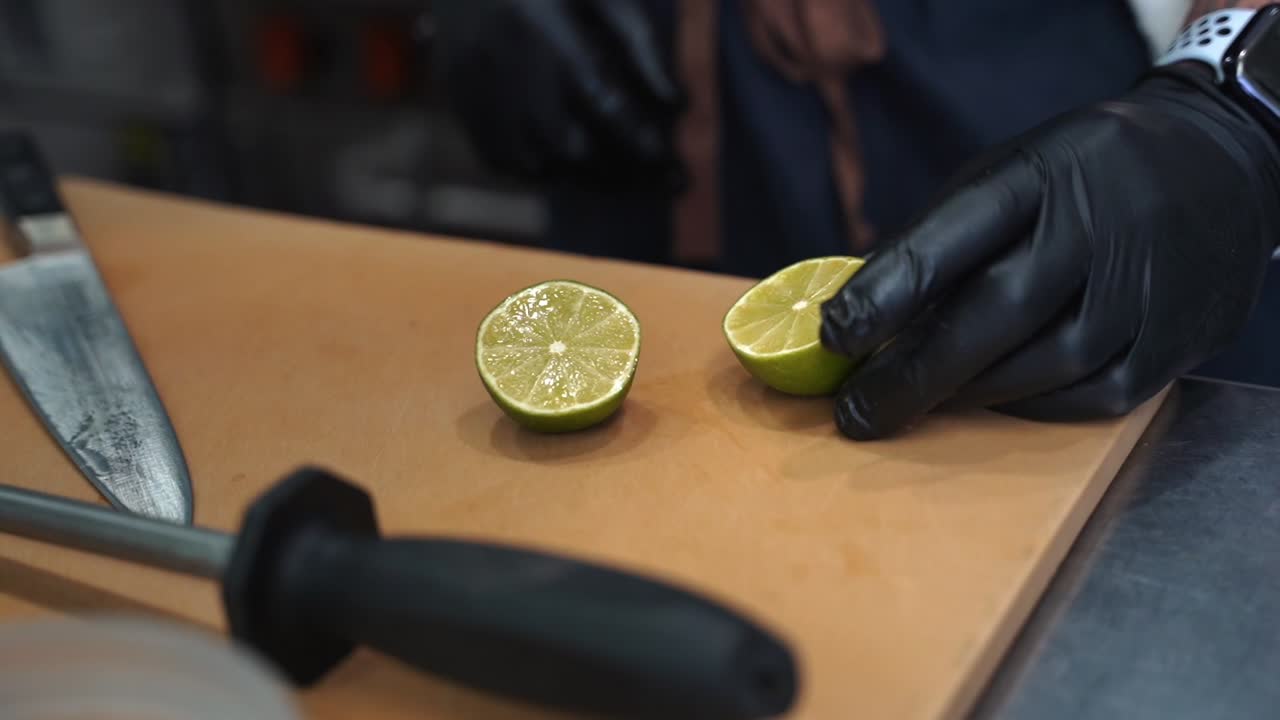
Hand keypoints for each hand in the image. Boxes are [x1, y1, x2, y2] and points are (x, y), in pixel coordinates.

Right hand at [432, 0, 681, 187]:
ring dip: (582, 180)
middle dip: (616, 173)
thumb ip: (642, 44)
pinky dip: (538, 173)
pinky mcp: (455, 97)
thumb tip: (678, 107)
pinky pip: (498, 158)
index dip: (637, 139)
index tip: (674, 168)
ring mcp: (472, 82)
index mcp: (545, 23)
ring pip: (531, 161)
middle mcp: (503, 59)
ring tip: (623, 180)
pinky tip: (571, 170)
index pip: (600, 97)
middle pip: (565, 144)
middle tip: (658, 183)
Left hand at [819, 63, 1279, 439]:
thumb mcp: (1009, 175)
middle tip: (855, 414)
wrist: (1217, 166)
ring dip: (969, 394)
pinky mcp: (1176, 340)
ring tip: (914, 404)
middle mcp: (1098, 228)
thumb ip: (942, 239)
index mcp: (1041, 174)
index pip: (954, 236)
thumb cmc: (1079, 180)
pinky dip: (1032, 408)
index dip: (888, 291)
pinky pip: (1092, 397)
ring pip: (1045, 364)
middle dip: (916, 373)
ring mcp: (1144, 287)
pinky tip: (993, 401)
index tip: (834, 336)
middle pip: (998, 311)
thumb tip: (858, 313)